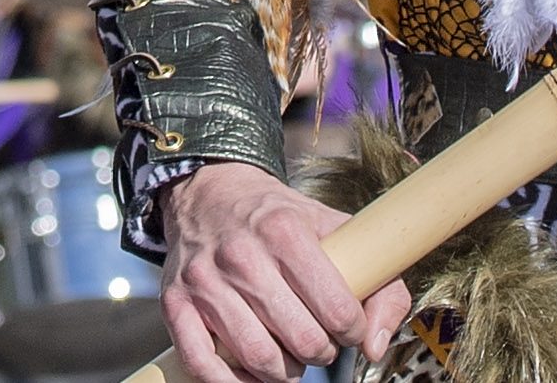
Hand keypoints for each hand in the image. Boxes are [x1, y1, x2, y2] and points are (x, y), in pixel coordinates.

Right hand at [156, 165, 400, 382]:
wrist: (209, 192)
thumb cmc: (277, 218)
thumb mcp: (335, 229)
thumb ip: (379, 284)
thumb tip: (375, 346)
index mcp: (286, 232)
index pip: (338, 310)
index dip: (351, 330)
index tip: (346, 326)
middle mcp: (243, 256)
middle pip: (302, 341)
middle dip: (320, 352)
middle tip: (316, 341)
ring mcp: (206, 282)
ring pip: (259, 359)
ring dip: (284, 372)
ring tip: (287, 355)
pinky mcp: (177, 303)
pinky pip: (204, 366)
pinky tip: (251, 372)